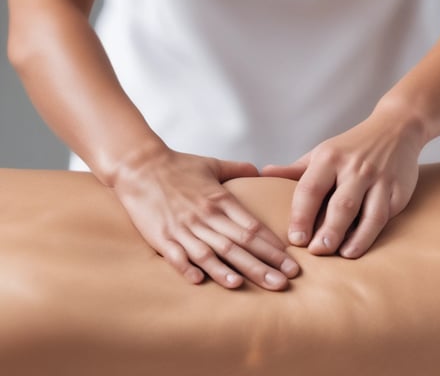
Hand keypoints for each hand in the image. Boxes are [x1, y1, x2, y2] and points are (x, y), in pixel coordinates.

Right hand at [112, 147, 299, 289]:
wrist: (138, 164)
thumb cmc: (177, 165)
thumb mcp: (212, 164)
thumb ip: (238, 168)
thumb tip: (260, 170)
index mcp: (220, 200)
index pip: (252, 226)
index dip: (273, 245)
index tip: (290, 260)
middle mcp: (205, 215)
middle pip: (239, 243)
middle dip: (264, 264)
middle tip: (285, 281)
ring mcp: (183, 227)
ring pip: (212, 252)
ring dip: (231, 270)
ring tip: (251, 286)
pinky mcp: (161, 236)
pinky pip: (176, 255)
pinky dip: (188, 268)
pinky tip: (200, 282)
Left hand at [262, 104, 424, 258]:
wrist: (396, 128)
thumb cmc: (351, 147)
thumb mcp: (321, 153)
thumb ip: (294, 170)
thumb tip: (261, 175)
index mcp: (330, 158)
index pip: (311, 189)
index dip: (301, 216)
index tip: (295, 240)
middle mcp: (356, 167)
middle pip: (342, 205)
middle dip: (329, 231)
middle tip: (317, 251)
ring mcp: (381, 179)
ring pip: (370, 214)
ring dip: (356, 238)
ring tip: (343, 255)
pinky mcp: (400, 190)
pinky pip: (387, 214)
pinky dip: (374, 233)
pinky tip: (361, 246)